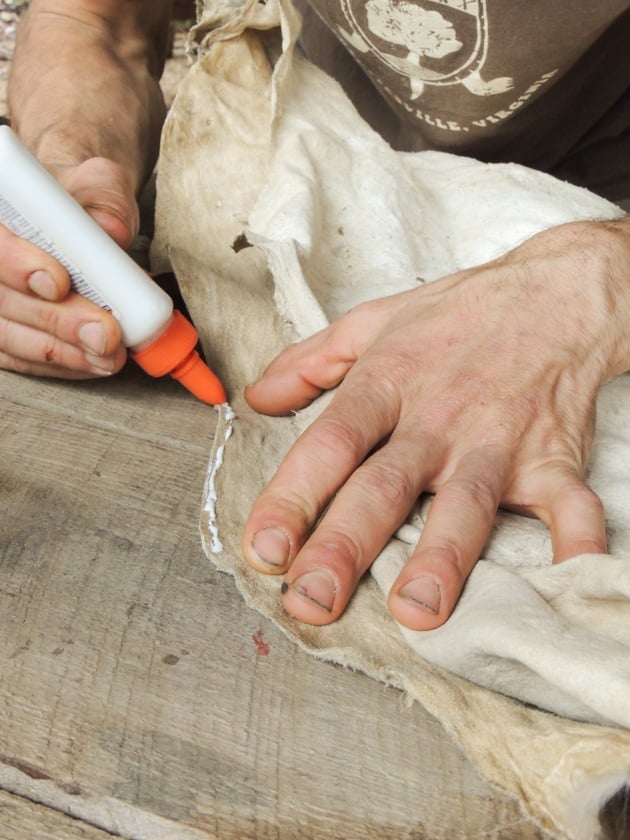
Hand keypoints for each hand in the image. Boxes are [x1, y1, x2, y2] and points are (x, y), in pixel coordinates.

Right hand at [0, 157, 135, 377]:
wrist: (70, 216)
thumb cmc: (78, 195)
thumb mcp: (95, 180)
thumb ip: (102, 199)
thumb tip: (110, 229)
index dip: (16, 264)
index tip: (58, 283)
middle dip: (54, 321)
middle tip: (104, 334)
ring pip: (6, 335)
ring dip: (61, 352)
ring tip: (108, 355)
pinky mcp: (2, 329)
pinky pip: (18, 358)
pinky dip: (58, 364)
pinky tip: (92, 363)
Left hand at [242, 218, 629, 629]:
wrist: (553, 294)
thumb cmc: (457, 313)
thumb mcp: (371, 322)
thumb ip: (307, 362)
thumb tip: (256, 397)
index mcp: (386, 383)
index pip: (329, 444)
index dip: (291, 496)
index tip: (263, 547)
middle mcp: (437, 419)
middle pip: (384, 486)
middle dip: (345, 546)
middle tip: (310, 599)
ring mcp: (498, 442)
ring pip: (466, 506)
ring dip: (442, 559)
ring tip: (415, 612)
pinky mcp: (553, 459)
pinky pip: (568, 508)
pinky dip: (574, 547)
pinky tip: (566, 585)